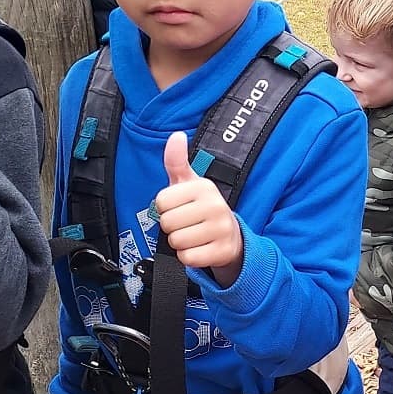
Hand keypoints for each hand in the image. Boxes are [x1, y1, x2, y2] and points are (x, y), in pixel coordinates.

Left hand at [155, 132, 243, 282]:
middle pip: (167, 223)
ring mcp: (221, 228)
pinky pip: (188, 258)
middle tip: (187, 224)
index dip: (165, 208)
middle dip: (172, 227)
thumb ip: (177, 161)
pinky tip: (200, 248)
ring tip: (193, 236)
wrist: (231, 236)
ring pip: (177, 242)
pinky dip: (189, 257)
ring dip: (180, 243)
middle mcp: (215, 205)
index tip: (179, 208)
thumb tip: (176, 136)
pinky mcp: (223, 250)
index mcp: (204, 186)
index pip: (161, 202)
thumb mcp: (188, 183)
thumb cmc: (201, 208)